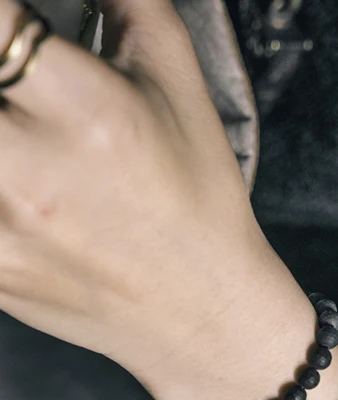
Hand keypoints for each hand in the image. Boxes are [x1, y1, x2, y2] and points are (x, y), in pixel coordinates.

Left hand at [0, 0, 267, 381]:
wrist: (200, 312)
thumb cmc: (197, 204)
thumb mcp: (180, 85)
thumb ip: (128, 1)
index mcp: (88, 113)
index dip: (0, 19)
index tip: (9, 29)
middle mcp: (31, 173)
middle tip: (14, 89)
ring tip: (19, 137)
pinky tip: (17, 184)